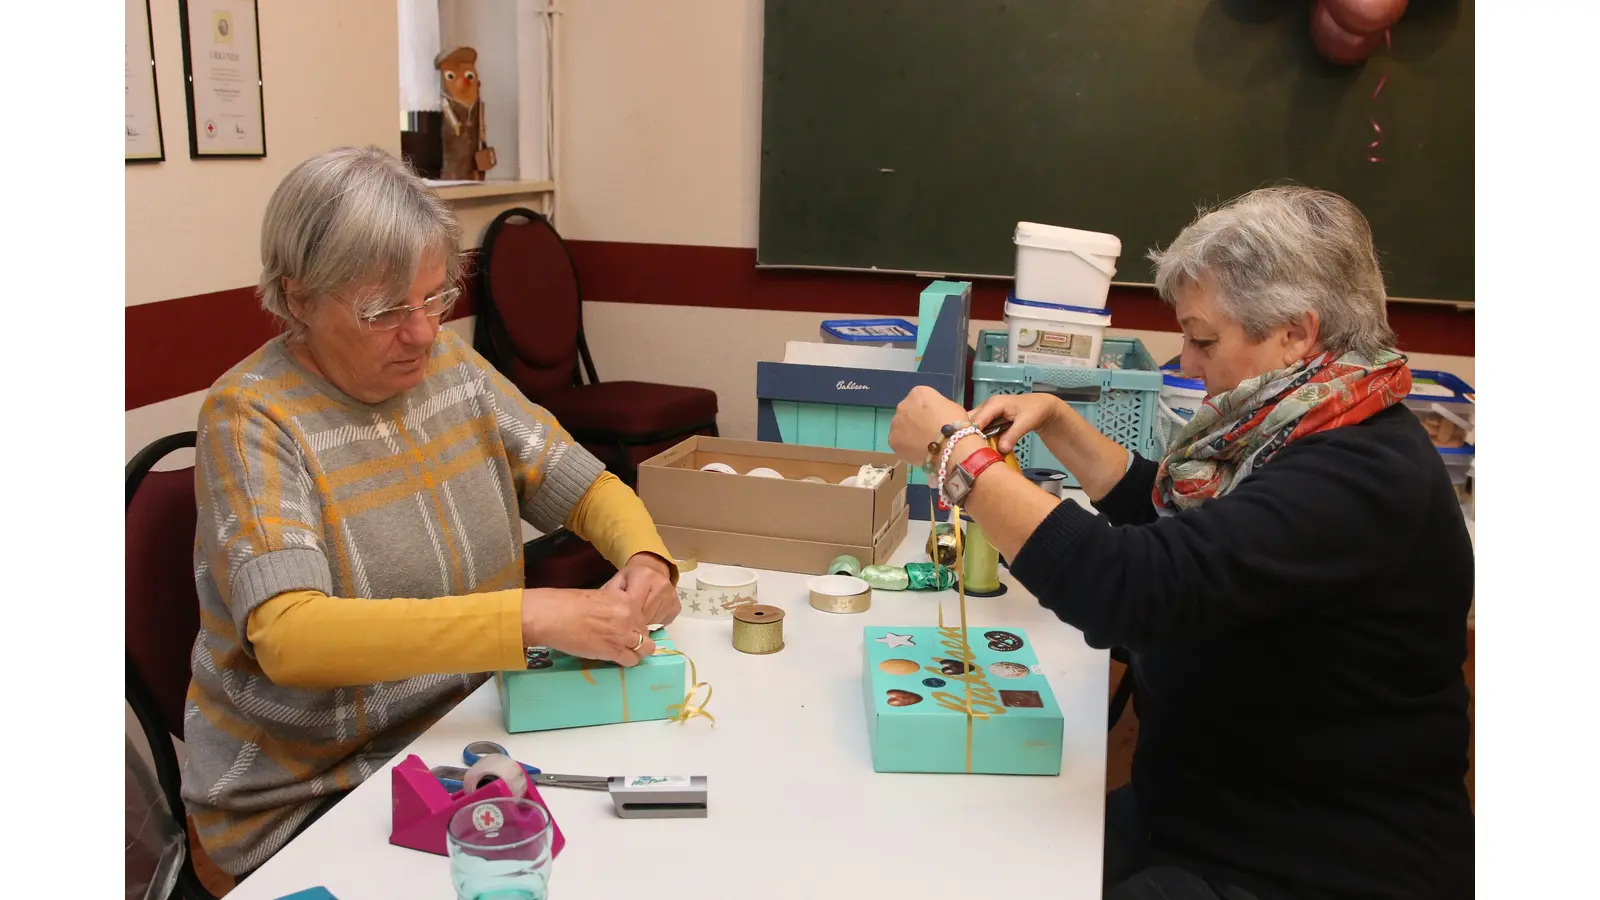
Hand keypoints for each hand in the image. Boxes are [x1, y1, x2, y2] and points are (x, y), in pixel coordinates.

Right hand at [520, 586, 655, 665]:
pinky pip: (631, 660)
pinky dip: (626, 661)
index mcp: (625, 600)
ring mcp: (623, 634)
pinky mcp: (613, 651)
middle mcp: (629, 616)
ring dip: (635, 651)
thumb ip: (614, 607)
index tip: (627, 627)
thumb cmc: (567, 604)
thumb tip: (617, 618)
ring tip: (622, 652)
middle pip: (645, 632)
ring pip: (645, 648)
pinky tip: (616, 659)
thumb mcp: (599, 598)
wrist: (552, 616)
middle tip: (622, 640)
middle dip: (636, 637)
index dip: (635, 623)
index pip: (643, 615)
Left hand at [606, 553, 678, 627]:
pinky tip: (648, 614)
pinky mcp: (676, 606)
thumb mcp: (615, 583)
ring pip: (653, 622)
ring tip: (636, 615)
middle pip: (644, 617)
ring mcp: (671, 596)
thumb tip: (606, 618)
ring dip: (643, 624)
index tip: (617, 624)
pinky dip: (653, 623)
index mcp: (645, 576)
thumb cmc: (629, 580)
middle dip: (633, 624)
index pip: (634, 607)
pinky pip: (662, 623)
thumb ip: (610, 598)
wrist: (650, 569)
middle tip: (625, 623)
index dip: (624, 619)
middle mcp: (662, 584)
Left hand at [888, 386, 970, 465]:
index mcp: (919, 393)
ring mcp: (896, 422)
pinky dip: (906, 447)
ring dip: (908, 433)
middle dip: (915, 421)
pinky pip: (898, 442)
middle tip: (927, 433)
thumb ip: (939, 407)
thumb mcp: (952, 407)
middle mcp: (903, 404)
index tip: (934, 420)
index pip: (919, 399)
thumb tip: (937, 414)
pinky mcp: (892, 439)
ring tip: (922, 445)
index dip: (927, 411)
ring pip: (901, 427)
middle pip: (908, 412)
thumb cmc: (955, 424)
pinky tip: (917, 452)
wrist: (949, 445)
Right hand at [968, 392, 1066, 454]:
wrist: (1041, 406)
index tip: (971, 448)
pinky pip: (978, 427)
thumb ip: (1013, 435)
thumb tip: (1001, 449)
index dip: (972, 433)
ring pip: (971, 424)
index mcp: (994, 404)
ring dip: (972, 436)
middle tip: (970, 451)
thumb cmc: (1035, 411)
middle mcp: (987, 406)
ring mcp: (986, 412)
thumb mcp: (1026, 423)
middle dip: (968, 434)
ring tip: (973, 450)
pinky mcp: (988, 418)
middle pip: (969, 420)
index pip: (977, 418)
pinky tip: (979, 447)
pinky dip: (977, 436)